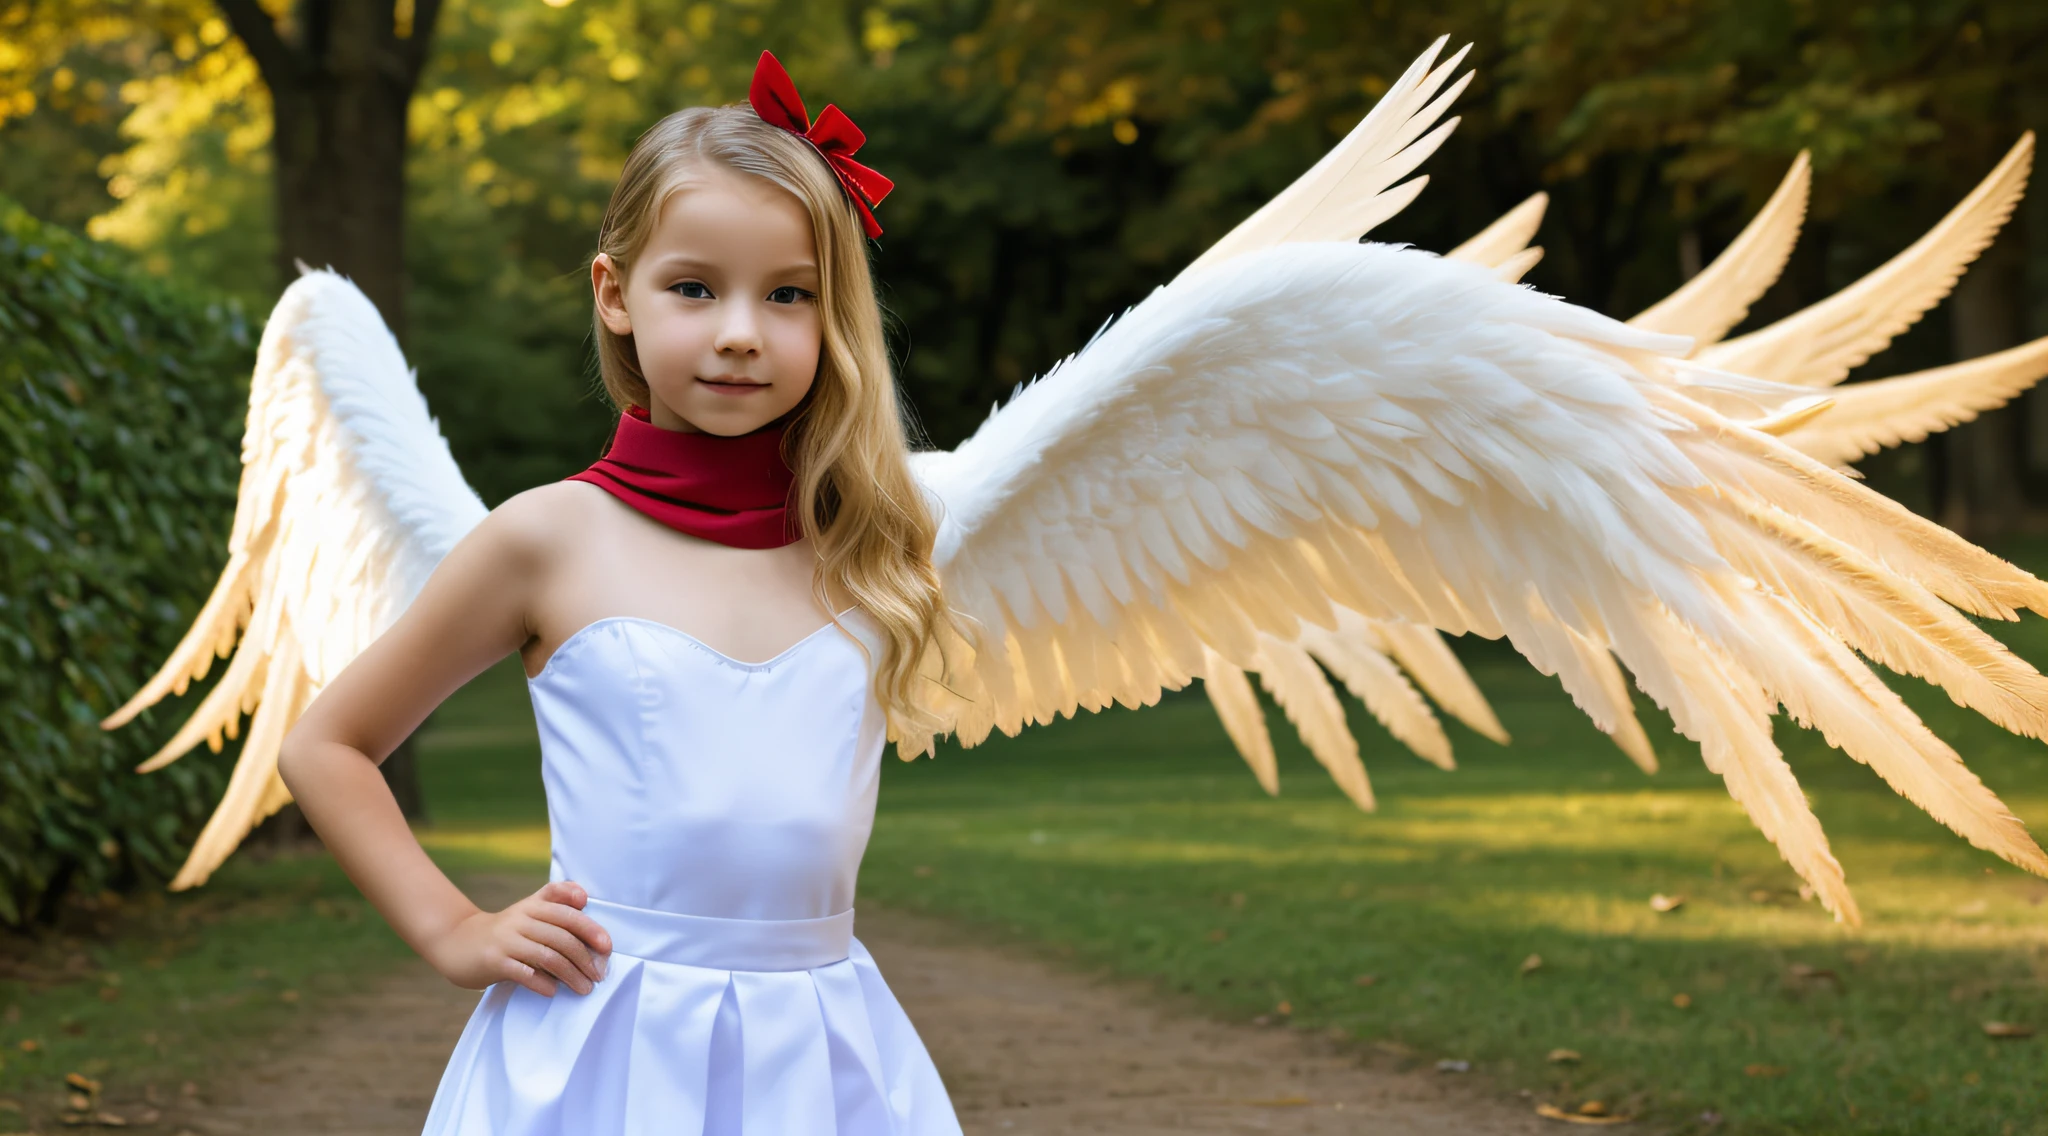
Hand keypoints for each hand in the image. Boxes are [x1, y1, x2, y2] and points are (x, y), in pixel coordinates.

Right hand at [427, 880, 612, 996]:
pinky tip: (553, 991)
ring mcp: (506, 940)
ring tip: (584, 988)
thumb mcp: (527, 910)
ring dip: (570, 975)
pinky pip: (524, 973)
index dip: (590, 928)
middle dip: (585, 958)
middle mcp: (520, 919)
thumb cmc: (504, 931)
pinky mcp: (493, 961)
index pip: (567, 913)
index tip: (606, 946)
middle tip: (599, 975)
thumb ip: (554, 900)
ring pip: (547, 956)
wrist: (457, 942)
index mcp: (532, 905)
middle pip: (561, 937)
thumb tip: (583, 897)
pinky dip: (542, 983)